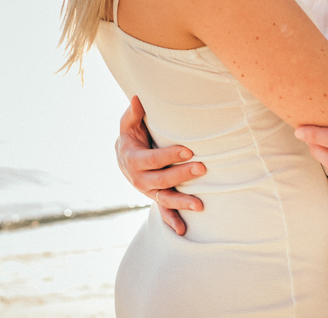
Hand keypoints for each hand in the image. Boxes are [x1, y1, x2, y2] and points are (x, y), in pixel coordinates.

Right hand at [116, 96, 205, 234]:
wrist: (124, 157)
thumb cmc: (131, 136)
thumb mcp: (128, 124)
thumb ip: (133, 113)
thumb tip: (138, 98)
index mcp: (132, 160)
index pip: (153, 160)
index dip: (170, 156)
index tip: (189, 150)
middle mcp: (139, 179)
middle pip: (162, 180)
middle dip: (182, 174)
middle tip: (203, 168)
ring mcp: (148, 191)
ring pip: (165, 199)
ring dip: (182, 202)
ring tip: (200, 205)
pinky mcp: (156, 197)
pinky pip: (164, 211)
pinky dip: (172, 221)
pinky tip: (184, 230)